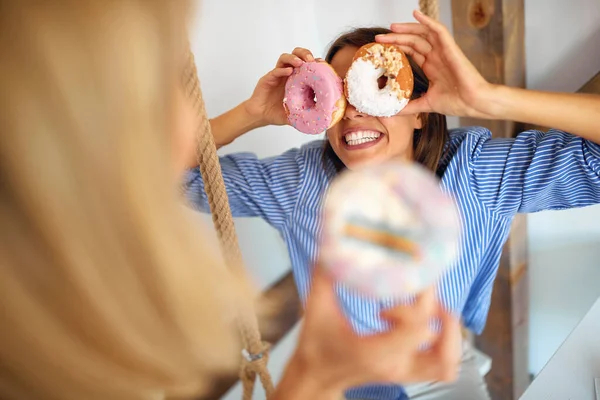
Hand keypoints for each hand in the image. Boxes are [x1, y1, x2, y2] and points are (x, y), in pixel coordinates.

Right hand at [244, 48, 317, 126]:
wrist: (260, 116)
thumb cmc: (276, 113)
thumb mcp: (295, 115)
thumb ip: (306, 115)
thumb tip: (320, 120)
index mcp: (295, 80)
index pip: (306, 64)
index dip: (314, 62)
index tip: (322, 64)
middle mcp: (287, 74)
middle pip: (296, 55)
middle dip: (304, 53)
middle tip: (311, 60)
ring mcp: (277, 75)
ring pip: (284, 58)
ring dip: (293, 58)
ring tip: (300, 63)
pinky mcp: (268, 79)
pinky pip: (275, 71)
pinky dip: (282, 70)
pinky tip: (289, 72)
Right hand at [287, 266, 460, 391]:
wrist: (316, 378)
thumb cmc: (315, 346)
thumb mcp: (316, 309)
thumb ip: (323, 276)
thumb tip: (329, 244)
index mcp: (375, 352)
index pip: (417, 330)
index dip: (413, 306)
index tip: (396, 291)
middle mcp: (396, 365)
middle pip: (443, 349)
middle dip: (443, 316)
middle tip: (426, 292)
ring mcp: (404, 373)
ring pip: (448, 362)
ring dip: (450, 334)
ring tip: (435, 309)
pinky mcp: (407, 372)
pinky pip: (441, 364)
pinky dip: (443, 343)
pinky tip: (421, 321)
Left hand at [375, 10, 494, 117]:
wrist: (474, 103)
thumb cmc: (457, 103)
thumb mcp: (426, 104)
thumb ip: (410, 107)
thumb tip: (392, 113)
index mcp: (431, 67)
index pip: (410, 52)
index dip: (396, 49)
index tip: (381, 50)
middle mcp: (436, 57)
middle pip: (412, 42)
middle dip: (395, 38)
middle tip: (379, 38)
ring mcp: (443, 51)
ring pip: (422, 34)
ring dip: (407, 28)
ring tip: (392, 27)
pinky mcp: (450, 48)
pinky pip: (438, 30)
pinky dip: (427, 21)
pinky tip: (416, 14)